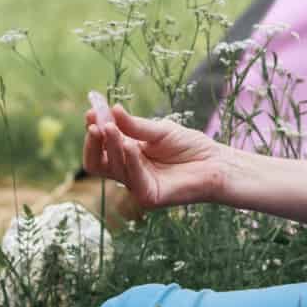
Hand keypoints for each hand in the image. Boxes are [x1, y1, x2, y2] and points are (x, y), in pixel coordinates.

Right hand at [83, 95, 228, 209]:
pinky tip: (129, 145)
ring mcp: (137, 185)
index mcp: (128, 154)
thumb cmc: (190, 146)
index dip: (94, 130)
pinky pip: (133, 179)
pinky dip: (129, 161)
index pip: (101, 146)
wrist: (216, 163)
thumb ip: (135, 125)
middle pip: (96, 162)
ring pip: (111, 169)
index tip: (90, 110)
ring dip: (110, 146)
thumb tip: (112, 110)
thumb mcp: (160, 130)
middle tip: (95, 123)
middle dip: (93, 142)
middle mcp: (128, 171)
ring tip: (109, 127)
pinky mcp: (149, 196)